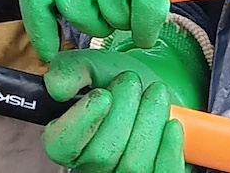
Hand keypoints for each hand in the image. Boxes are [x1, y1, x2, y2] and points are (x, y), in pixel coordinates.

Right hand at [42, 21, 205, 172]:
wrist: (156, 87)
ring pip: (133, 165)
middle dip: (123, 113)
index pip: (61, 144)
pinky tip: (172, 124)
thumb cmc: (121, 82)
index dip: (82, 121)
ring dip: (148, 124)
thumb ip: (70, 71)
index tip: (103, 94)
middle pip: (101, 154)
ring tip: (156, 94)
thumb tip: (57, 87)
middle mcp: (90, 165)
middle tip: (132, 82)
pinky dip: (169, 149)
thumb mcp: (92, 66)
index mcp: (67, 141)